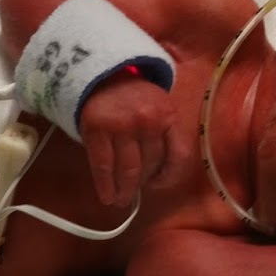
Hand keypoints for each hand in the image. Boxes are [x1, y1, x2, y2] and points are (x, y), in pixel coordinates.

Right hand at [78, 74, 195, 207]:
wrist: (101, 75)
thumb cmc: (133, 98)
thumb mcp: (158, 110)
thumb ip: (163, 137)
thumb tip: (156, 178)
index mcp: (168, 115)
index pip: (178, 156)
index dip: (169, 177)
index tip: (157, 185)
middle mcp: (148, 120)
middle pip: (150, 165)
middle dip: (142, 183)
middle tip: (132, 194)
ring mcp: (122, 125)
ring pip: (128, 169)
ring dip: (125, 190)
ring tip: (120, 200)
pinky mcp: (97, 129)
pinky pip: (103, 166)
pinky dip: (105, 185)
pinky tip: (107, 196)